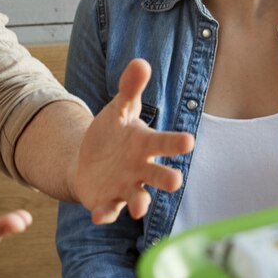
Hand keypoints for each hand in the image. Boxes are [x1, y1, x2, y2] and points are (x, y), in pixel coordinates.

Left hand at [73, 58, 194, 223]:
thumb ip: (130, 89)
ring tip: (139, 207)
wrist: (89, 161)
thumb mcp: (118, 109)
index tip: (188, 142)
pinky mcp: (107, 202)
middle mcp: (141, 168)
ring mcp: (125, 187)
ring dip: (139, 203)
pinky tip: (98, 215)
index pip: (164, 142)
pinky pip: (108, 210)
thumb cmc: (112, 134)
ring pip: (137, 198)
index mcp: (146, 144)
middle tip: (175, 181)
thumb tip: (140, 62)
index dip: (175, 143)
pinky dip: (104, 213)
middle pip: (157, 175)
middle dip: (166, 179)